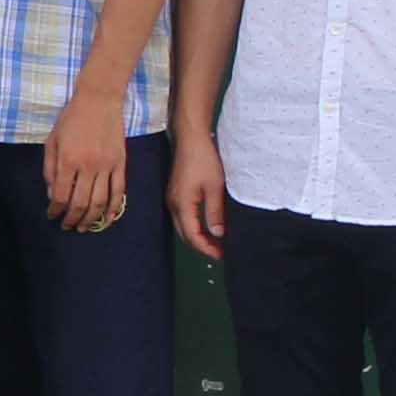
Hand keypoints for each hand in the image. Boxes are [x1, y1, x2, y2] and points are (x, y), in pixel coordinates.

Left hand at [43, 86, 128, 232]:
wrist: (99, 100)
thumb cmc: (71, 119)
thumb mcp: (52, 140)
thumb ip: (50, 168)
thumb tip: (52, 194)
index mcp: (67, 160)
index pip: (61, 195)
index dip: (55, 210)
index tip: (52, 216)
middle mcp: (88, 166)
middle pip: (80, 203)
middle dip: (72, 219)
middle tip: (67, 227)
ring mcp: (107, 166)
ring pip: (100, 202)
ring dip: (91, 219)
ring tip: (83, 228)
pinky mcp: (121, 164)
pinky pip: (119, 192)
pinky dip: (114, 208)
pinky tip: (108, 219)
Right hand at [168, 135, 230, 263]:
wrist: (190, 139)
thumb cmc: (204, 160)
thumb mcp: (215, 188)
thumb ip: (214, 213)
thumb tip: (217, 234)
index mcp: (182, 204)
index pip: (192, 236)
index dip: (207, 249)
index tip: (223, 256)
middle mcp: (173, 204)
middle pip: (185, 235)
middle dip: (202, 247)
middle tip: (222, 253)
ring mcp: (172, 199)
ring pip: (183, 227)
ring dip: (198, 237)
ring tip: (217, 242)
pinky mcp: (175, 194)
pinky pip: (182, 217)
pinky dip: (194, 226)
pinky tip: (207, 226)